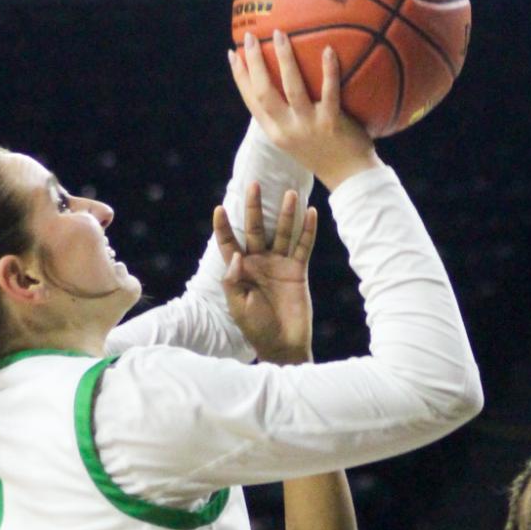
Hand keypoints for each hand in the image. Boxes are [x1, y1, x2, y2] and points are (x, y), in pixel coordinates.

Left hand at [213, 182, 316, 366]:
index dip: (223, 227)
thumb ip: (233, 281)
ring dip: (286, 214)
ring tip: (289, 193)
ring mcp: (279, 265)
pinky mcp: (298, 271)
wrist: (282, 345)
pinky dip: (308, 230)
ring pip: (283, 233)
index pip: (229, 243)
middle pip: (256, 229)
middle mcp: (259, 262)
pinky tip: (311, 212)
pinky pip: (304, 247)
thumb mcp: (237, 307)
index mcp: (240, 270)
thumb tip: (235, 254)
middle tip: (254, 184)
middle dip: (255, 208)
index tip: (219, 209)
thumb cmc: (256, 328)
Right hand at [229, 30, 378, 192]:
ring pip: (292, 89)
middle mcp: (287, 130)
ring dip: (284, 60)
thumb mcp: (296, 138)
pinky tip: (328, 49)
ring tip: (279, 34)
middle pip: (264, 92)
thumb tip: (281, 83)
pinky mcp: (332, 124)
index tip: (233, 53)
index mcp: (275, 133)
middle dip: (255, 62)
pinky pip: (329, 93)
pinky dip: (328, 71)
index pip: (251, 101)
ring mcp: (309, 127)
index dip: (240, 77)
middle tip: (250, 36)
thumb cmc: (324, 152)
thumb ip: (286, 116)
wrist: (350, 177)